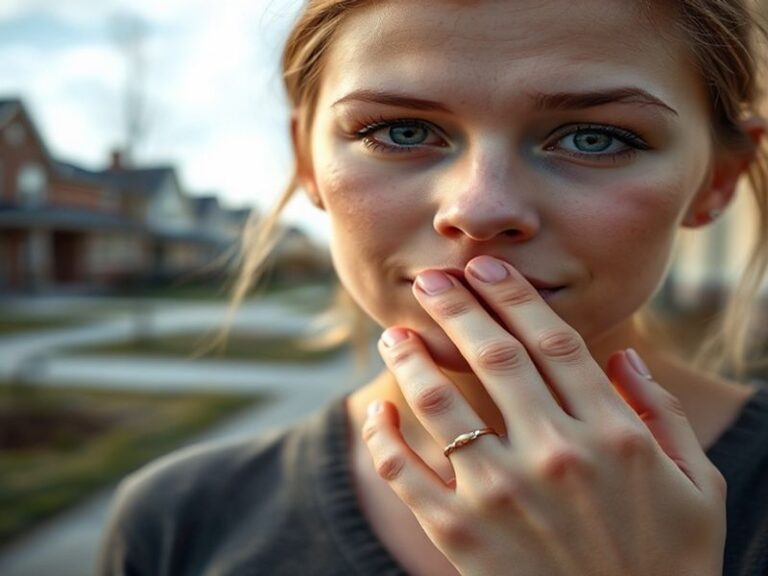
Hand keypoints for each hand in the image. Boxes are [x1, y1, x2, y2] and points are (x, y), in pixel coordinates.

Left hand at [362, 255, 725, 575]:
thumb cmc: (669, 562)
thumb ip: (664, 414)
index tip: (485, 269)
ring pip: (441, 404)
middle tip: (429, 279)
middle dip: (457, 308)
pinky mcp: (458, 535)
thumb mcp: (700, 486)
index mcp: (612, 434)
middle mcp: (553, 455)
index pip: (554, 342)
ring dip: (412, 358)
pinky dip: (383, 436)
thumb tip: (623, 355)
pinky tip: (378, 409)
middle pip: (495, 357)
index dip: (514, 297)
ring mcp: (500, 495)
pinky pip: (404, 473)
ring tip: (394, 332)